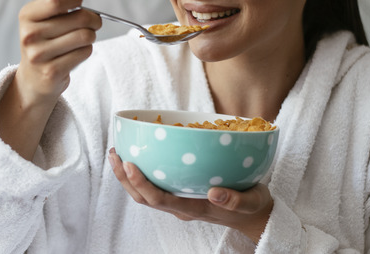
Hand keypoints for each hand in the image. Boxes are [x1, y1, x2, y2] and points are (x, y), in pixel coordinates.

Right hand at [0, 0, 100, 159]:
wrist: (33, 78)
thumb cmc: (43, 41)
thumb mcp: (41, 18)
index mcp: (26, 16)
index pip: (57, 0)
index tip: (79, 2)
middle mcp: (30, 35)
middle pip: (79, 18)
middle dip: (93, 19)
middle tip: (94, 21)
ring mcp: (39, 55)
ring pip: (85, 36)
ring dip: (91, 35)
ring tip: (84, 37)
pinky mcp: (52, 72)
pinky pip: (84, 52)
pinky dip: (86, 50)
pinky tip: (76, 52)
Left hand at [108, 148, 272, 243]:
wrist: (254, 215)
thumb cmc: (252, 205)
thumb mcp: (250, 202)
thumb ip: (235, 199)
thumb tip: (215, 192)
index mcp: (195, 208)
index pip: (160, 200)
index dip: (141, 183)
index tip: (129, 164)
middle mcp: (181, 207)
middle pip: (145, 198)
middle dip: (125, 178)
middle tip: (115, 153)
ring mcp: (179, 202)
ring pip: (145, 194)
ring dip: (128, 176)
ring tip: (117, 153)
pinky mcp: (181, 194)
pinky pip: (155, 186)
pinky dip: (142, 173)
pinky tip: (139, 155)